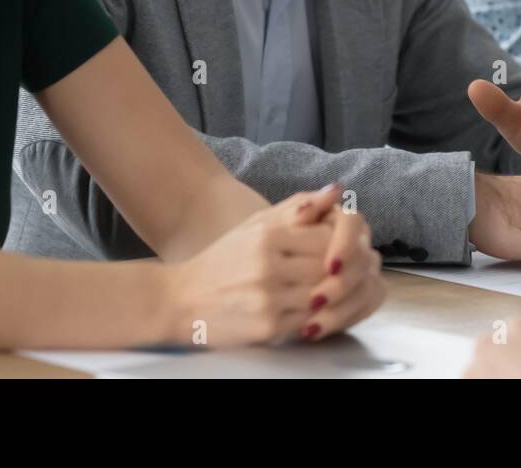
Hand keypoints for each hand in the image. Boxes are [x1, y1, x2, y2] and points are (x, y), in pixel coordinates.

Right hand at [165, 185, 382, 346]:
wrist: (180, 300)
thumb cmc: (223, 259)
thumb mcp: (256, 225)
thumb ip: (298, 208)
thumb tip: (337, 191)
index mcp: (267, 236)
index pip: (327, 237)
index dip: (339, 244)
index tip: (335, 249)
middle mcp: (268, 266)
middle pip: (328, 267)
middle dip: (339, 271)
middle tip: (340, 273)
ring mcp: (269, 299)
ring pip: (323, 296)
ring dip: (331, 295)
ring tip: (327, 290)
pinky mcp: (268, 328)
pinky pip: (310, 321)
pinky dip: (318, 316)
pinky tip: (311, 310)